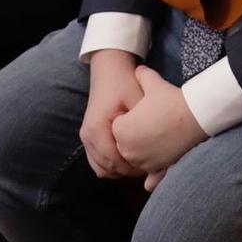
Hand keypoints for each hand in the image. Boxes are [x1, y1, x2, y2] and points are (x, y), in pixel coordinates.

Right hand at [80, 50, 146, 178]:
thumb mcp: (137, 101)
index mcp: (96, 128)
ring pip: (101, 168)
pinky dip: (112, 164)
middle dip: (128, 171)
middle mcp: (87, 136)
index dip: (132, 167)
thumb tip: (156, 149)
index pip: (113, 161)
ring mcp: (85, 137)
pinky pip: (98, 161)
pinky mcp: (88, 137)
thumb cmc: (125, 83)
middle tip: (148, 168)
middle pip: (106, 168)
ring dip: (120, 170)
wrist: (109, 69)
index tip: (151, 167)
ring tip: (139, 164)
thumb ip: (143, 125)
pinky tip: (129, 159)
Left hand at [110, 65, 205, 181]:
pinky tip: (149, 182)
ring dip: (139, 152)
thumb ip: (141, 76)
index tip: (139, 110)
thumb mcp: (152, 83)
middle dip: (131, 136)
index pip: (116, 126)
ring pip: (134, 159)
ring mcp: (142, 161)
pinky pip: (149, 177)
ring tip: (152, 138)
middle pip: (122, 144)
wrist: (194, 115)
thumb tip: (138, 70)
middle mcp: (127, 150)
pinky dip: (150, 179)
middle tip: (147, 123)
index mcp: (121, 130)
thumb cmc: (171, 100)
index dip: (127, 117)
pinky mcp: (157, 169)